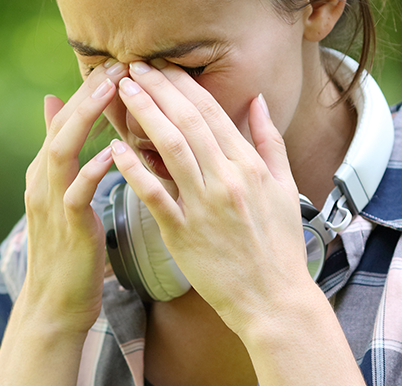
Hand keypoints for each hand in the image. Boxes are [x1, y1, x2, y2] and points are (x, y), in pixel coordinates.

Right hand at [17, 60, 128, 335]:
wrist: (55, 306)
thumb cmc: (71, 253)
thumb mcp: (66, 200)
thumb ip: (65, 158)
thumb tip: (59, 113)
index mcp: (45, 174)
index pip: (64, 122)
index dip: (87, 93)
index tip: (116, 67)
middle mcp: (42, 183)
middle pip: (61, 126)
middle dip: (88, 95)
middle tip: (116, 67)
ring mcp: (51, 204)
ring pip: (63, 151)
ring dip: (87, 119)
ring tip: (112, 93)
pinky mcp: (67, 228)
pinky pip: (77, 193)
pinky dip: (93, 170)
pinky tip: (112, 154)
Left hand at [111, 60, 319, 333]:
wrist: (274, 300)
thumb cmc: (279, 248)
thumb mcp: (285, 188)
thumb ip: (270, 142)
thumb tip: (258, 101)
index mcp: (250, 167)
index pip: (213, 114)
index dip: (184, 86)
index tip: (163, 67)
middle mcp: (228, 180)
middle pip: (188, 122)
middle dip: (159, 90)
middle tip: (134, 67)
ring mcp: (204, 206)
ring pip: (171, 149)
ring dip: (145, 115)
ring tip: (124, 92)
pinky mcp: (183, 233)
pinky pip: (155, 195)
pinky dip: (135, 170)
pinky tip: (116, 149)